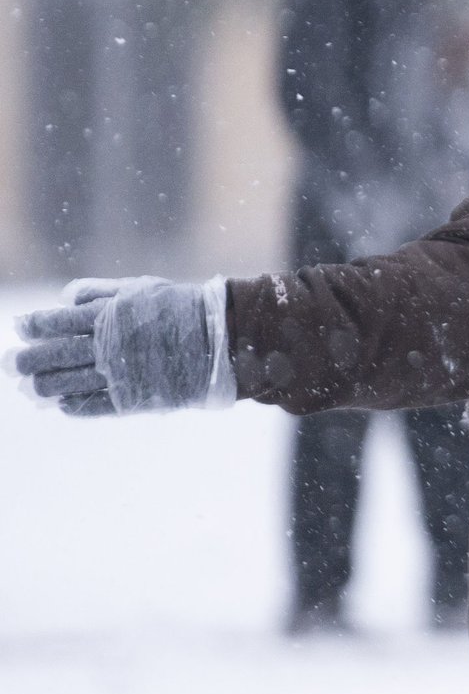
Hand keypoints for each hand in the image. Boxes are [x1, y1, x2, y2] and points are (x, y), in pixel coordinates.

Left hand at [12, 277, 227, 415]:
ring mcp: (119, 375)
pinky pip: (90, 406)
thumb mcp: (141, 288)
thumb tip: (64, 299)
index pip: (58, 323)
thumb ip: (100, 293)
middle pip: (53, 356)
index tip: (18, 327)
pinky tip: (59, 403)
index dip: (34, 326)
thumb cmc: (182, 308)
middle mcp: (108, 346)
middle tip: (10, 364)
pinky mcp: (131, 399)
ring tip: (27, 388)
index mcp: (110, 316)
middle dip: (26, 360)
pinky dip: (70, 405)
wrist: (222, 339)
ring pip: (65, 384)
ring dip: (41, 386)